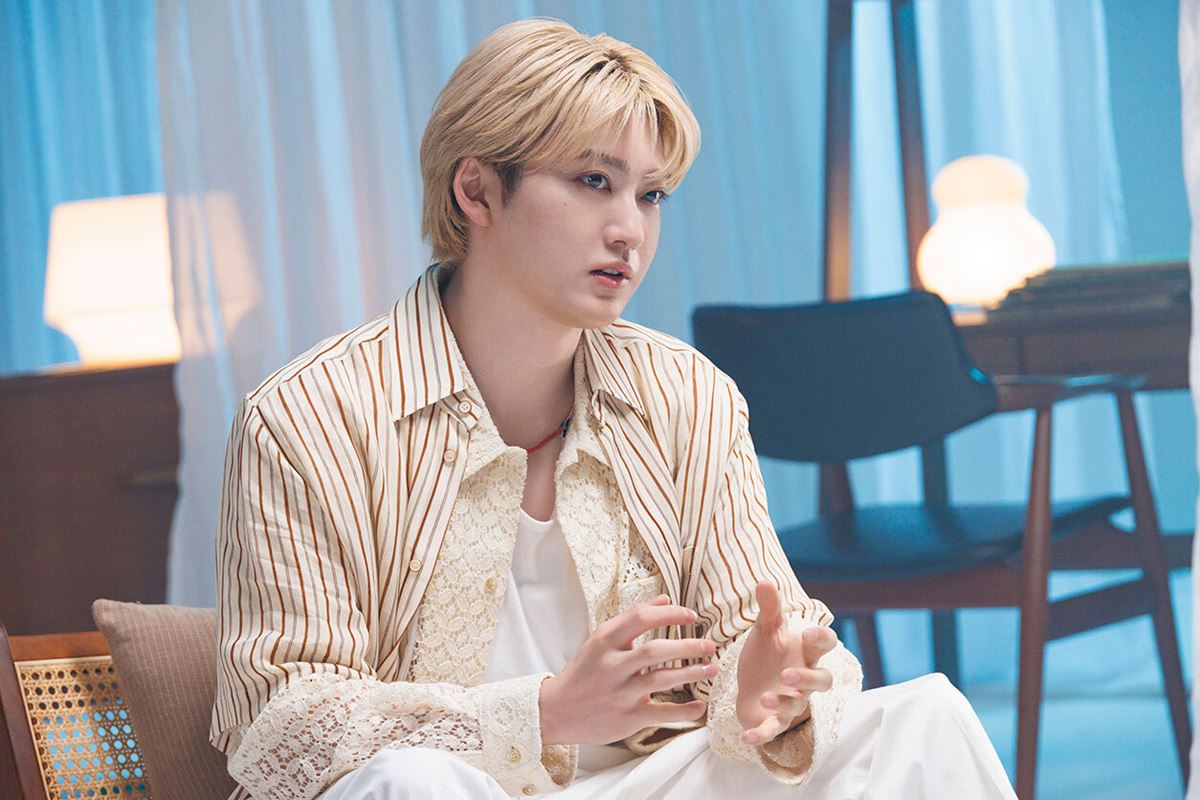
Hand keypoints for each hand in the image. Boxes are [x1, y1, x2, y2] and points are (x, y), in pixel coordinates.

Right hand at [539, 595, 714, 745]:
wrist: (556, 710)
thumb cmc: (584, 672)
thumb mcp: (601, 640)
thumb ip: (632, 619)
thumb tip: (665, 599)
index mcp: (605, 640)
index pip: (641, 617)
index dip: (671, 614)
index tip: (691, 616)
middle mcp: (612, 664)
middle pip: (655, 650)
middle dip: (688, 646)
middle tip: (709, 644)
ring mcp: (620, 692)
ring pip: (661, 679)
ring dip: (691, 673)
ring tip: (711, 668)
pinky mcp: (627, 717)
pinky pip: (662, 712)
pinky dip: (684, 710)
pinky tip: (700, 705)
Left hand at [735, 581, 836, 745]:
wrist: (749, 684)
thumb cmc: (766, 655)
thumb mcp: (765, 629)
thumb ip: (769, 608)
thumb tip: (765, 581)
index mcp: (805, 653)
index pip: (826, 646)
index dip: (821, 640)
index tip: (808, 633)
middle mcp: (803, 679)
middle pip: (823, 681)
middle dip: (807, 679)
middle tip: (787, 674)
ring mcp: (791, 702)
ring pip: (797, 707)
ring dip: (783, 703)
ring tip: (765, 696)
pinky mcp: (774, 721)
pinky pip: (773, 732)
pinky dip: (761, 736)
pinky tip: (745, 737)